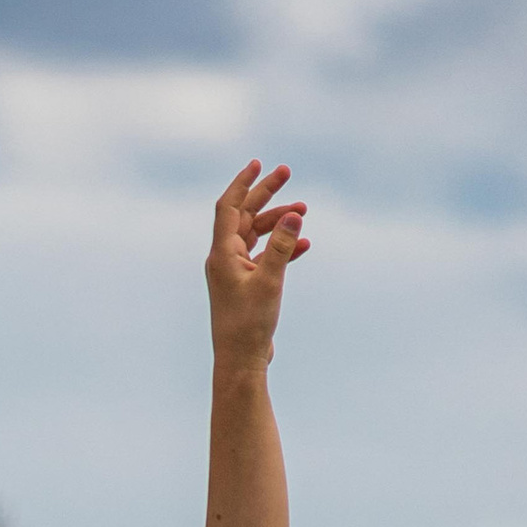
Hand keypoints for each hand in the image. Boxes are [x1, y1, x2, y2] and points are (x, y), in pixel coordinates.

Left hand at [206, 159, 308, 370]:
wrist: (241, 362)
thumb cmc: (249, 325)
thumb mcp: (270, 281)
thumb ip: (283, 247)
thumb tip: (294, 214)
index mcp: (222, 254)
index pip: (229, 207)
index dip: (243, 183)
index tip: (259, 163)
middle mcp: (225, 259)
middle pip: (245, 216)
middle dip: (266, 194)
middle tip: (287, 173)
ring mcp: (235, 273)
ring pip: (257, 236)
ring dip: (279, 223)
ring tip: (304, 212)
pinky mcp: (247, 287)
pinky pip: (265, 257)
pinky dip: (283, 248)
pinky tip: (304, 245)